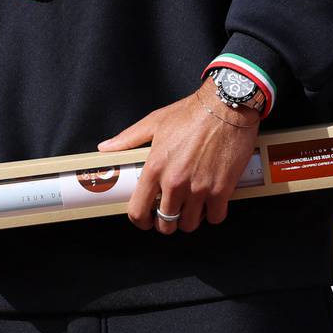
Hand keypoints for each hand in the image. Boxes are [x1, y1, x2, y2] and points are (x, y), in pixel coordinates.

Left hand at [99, 84, 258, 234]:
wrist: (225, 108)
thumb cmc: (191, 113)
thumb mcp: (154, 123)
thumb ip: (128, 139)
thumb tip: (106, 147)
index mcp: (155, 168)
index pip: (138, 209)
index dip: (140, 220)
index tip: (145, 220)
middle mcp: (175, 182)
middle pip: (166, 223)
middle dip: (165, 223)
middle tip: (169, 215)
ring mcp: (199, 188)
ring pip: (190, 224)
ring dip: (188, 220)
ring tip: (189, 209)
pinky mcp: (222, 190)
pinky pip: (215, 217)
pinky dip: (212, 214)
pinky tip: (209, 204)